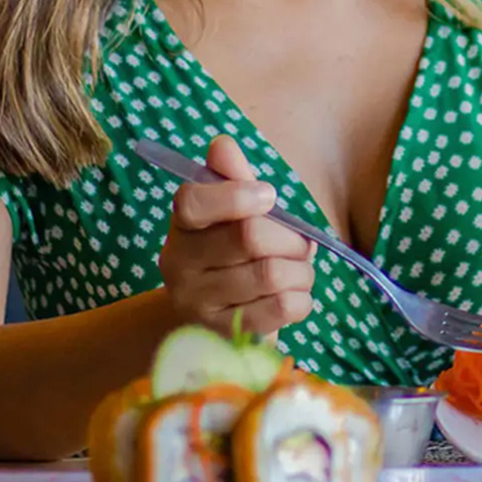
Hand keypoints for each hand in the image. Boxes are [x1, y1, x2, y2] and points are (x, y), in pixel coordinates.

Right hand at [157, 135, 315, 336]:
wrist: (213, 316)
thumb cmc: (231, 252)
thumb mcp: (230, 211)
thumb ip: (231, 176)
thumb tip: (222, 145)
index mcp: (181, 225)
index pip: (194, 202)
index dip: (237, 195)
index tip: (269, 196)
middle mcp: (178, 264)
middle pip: (249, 238)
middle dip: (291, 238)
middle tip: (302, 243)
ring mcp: (197, 304)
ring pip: (270, 275)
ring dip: (302, 270)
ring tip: (301, 270)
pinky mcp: (224, 336)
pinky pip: (280, 310)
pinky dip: (302, 299)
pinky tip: (296, 295)